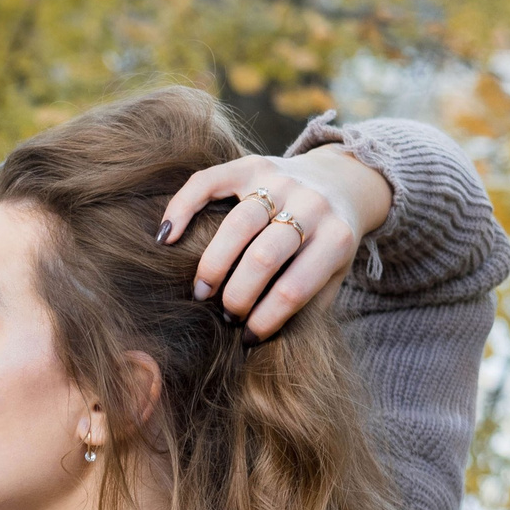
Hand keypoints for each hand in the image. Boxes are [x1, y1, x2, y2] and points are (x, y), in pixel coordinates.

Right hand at [156, 146, 393, 339]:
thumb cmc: (328, 243)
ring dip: (213, 265)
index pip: (294, 289)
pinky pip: (208, 183)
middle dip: (237, 295)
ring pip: (238, 224)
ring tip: (201, 292)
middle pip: (263, 257)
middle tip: (225, 313)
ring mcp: (281, 180)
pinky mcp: (252, 164)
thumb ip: (308, 303)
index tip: (249, 336)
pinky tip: (166, 237)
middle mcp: (312, 205)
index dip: (265, 319)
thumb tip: (261, 344)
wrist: (342, 182)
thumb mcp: (334, 274)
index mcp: (337, 239)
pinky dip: (182, 208)